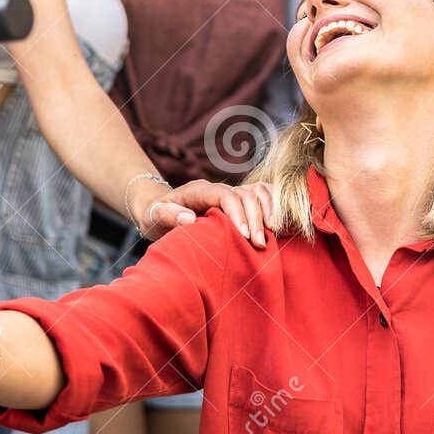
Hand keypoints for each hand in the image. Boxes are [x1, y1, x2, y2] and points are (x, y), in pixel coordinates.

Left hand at [130, 177, 274, 247]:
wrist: (159, 209)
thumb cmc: (156, 215)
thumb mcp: (154, 216)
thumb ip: (168, 215)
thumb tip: (189, 218)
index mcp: (200, 190)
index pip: (226, 195)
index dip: (238, 212)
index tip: (243, 235)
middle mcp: (219, 188)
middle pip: (246, 194)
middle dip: (256, 218)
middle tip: (259, 244)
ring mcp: (231, 193)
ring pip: (259, 192)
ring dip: (268, 211)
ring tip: (272, 235)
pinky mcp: (239, 201)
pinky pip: (263, 196)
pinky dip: (274, 207)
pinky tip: (278, 226)